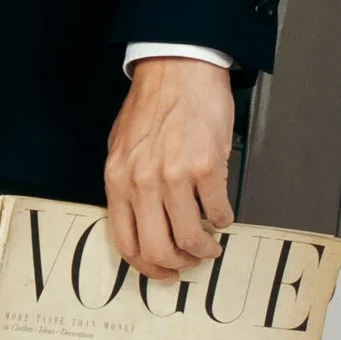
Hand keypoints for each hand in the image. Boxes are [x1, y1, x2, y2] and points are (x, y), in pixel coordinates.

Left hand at [104, 56, 235, 280]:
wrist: (178, 69)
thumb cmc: (153, 105)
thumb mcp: (122, 147)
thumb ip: (127, 185)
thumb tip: (141, 221)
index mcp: (118, 180)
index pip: (127, 242)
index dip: (147, 266)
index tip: (162, 271)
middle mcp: (142, 182)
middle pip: (158, 249)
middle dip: (178, 264)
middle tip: (190, 261)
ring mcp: (173, 176)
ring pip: (189, 237)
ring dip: (204, 247)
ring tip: (211, 243)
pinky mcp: (205, 167)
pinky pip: (216, 210)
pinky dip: (222, 219)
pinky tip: (222, 213)